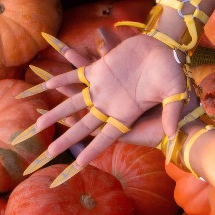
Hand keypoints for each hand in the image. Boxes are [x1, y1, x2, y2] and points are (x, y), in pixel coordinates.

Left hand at [16, 31, 191, 182]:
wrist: (169, 48)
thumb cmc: (175, 74)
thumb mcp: (176, 95)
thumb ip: (171, 113)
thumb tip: (171, 132)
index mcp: (126, 114)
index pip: (105, 138)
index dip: (91, 151)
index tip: (77, 165)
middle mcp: (111, 104)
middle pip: (83, 125)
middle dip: (66, 138)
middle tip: (48, 152)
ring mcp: (104, 87)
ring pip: (74, 101)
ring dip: (56, 111)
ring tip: (37, 122)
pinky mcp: (101, 68)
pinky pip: (78, 76)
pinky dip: (64, 79)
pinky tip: (49, 83)